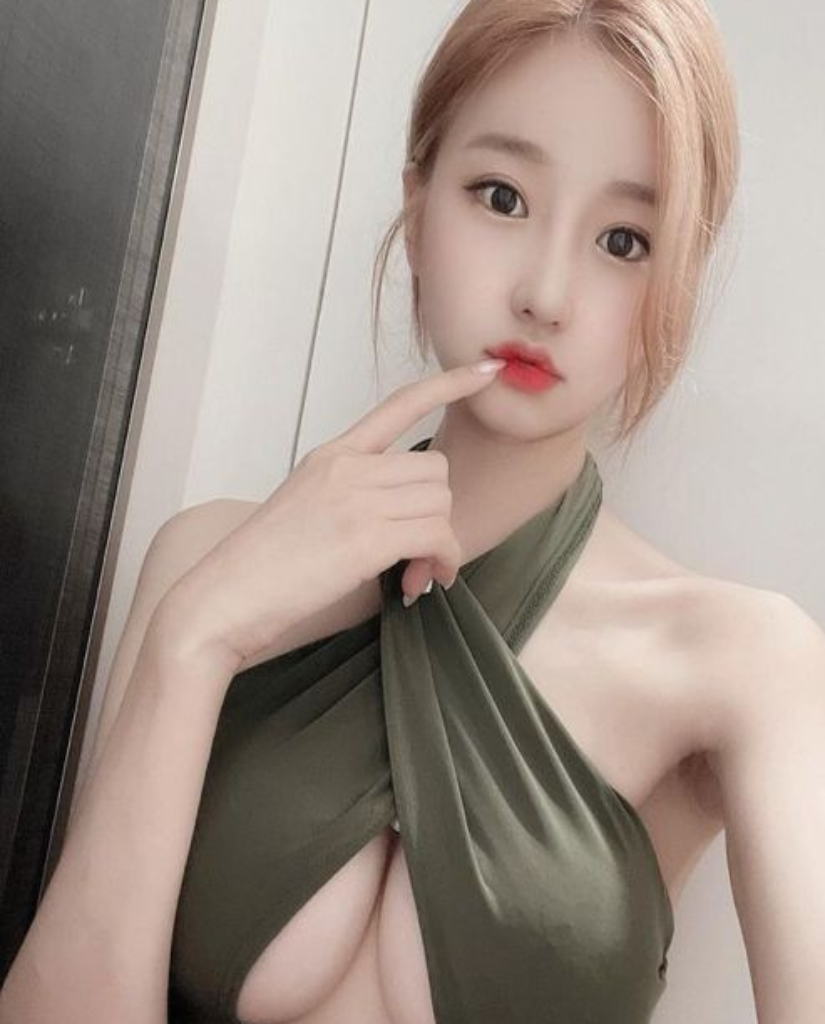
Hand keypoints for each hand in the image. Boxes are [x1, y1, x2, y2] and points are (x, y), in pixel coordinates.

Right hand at [162, 358, 505, 672]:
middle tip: (422, 556)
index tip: (486, 371)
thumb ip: (350, 495)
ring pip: (441, 503)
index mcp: (332, 454)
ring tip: (417, 573)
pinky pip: (438, 537)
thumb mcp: (303, 506)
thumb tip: (400, 521)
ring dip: (442, 544)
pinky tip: (423, 583)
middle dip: (439, 513)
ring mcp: (356, 499)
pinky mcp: (366, 538)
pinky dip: (443, 561)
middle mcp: (347, 467)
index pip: (400, 404)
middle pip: (436, 470)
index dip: (449, 384)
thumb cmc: (261, 566)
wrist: (223, 599)